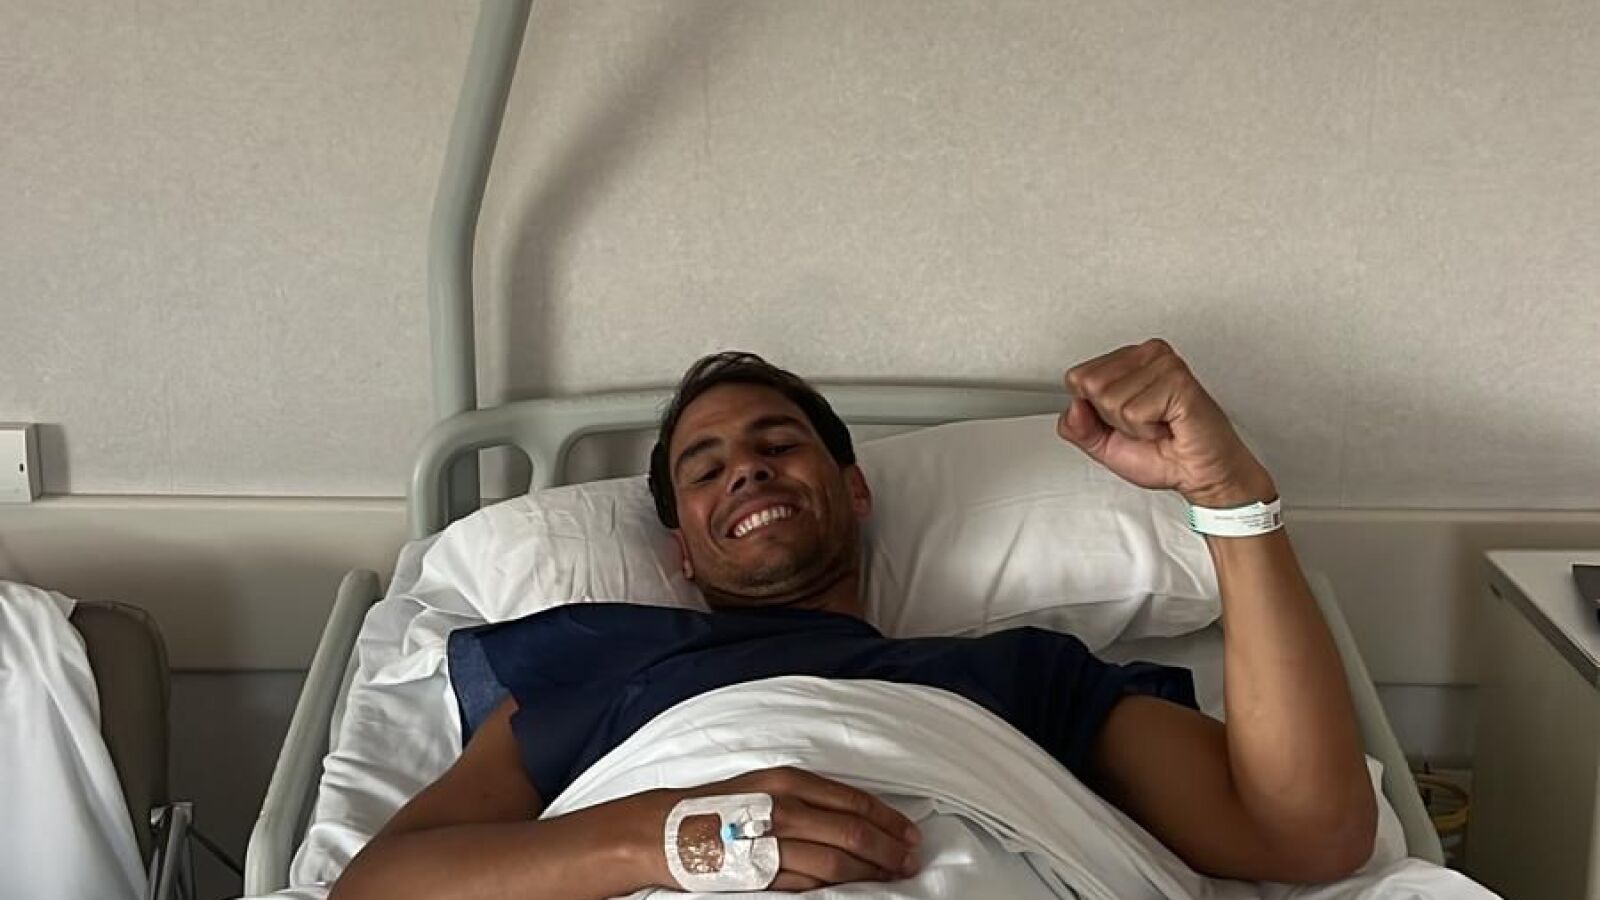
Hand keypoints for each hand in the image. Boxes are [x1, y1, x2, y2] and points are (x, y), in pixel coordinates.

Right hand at [632, 766, 920, 890]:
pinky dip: (838, 889)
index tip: (911, 834)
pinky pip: (810, 884)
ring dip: (871, 873)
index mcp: (789, 781)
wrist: (666, 829)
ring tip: (892, 878)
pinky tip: (855, 891)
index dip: (889, 820)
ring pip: (837, 861)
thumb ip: (807, 798)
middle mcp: (785, 807)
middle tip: (910, 862)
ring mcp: (773, 842)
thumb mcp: (766, 787)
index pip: (854, 800)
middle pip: (853, 831)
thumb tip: (855, 817)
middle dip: (889, 849)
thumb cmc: (719, 807)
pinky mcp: (761, 874)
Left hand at [1058, 338, 1275, 507]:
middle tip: (1144, 424)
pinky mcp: (1177, 380)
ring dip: (1133, 426)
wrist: (1200, 474)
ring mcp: (1163, 364)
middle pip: (1089, 385)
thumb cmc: (1162, 454)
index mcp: (1126, 361)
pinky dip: (1147, 430)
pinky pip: (1134, 411)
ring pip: (1110, 399)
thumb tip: (1073, 406)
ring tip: (1159, 425)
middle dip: (1112, 418)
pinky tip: (1169, 425)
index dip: (1094, 412)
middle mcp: (1145, 354)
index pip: (1076, 377)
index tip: (1125, 420)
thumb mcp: (1103, 444)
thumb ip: (1077, 427)